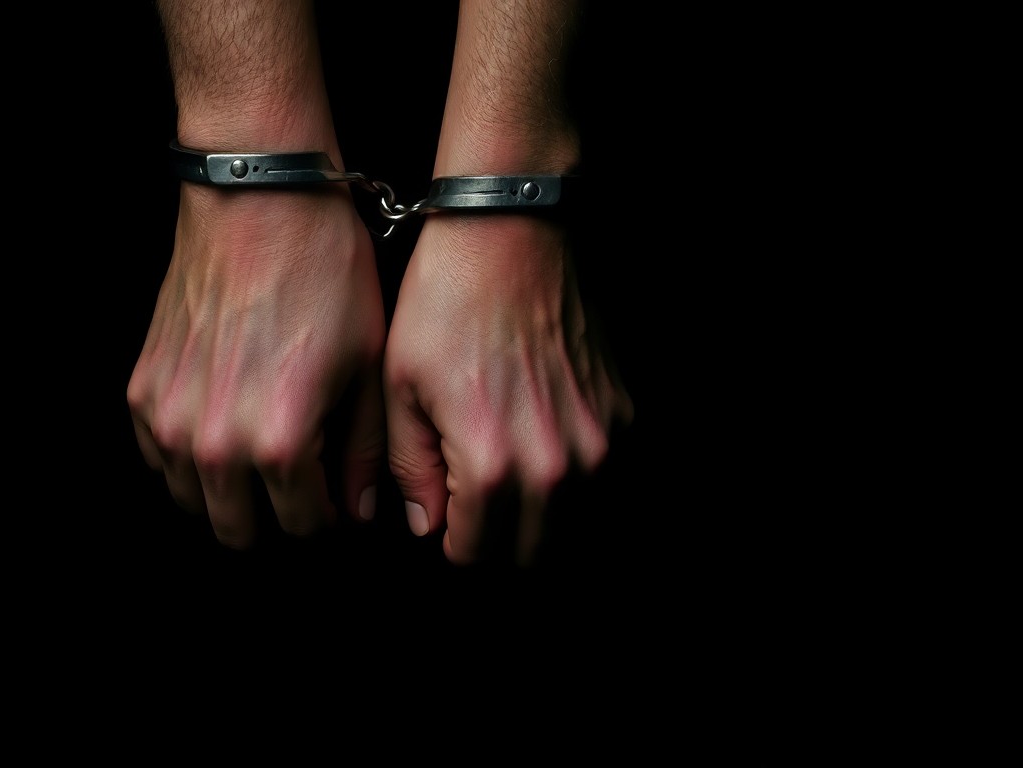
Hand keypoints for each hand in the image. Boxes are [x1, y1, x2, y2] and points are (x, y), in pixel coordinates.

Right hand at [128, 184, 385, 547]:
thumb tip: (359, 508)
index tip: (337, 495)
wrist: (258, 199)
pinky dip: (187, 460)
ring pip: (192, 502)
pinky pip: (157, 459)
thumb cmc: (324, 271)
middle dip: (274, 517)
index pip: (303, 526)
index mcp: (278, 441)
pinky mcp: (142, 390)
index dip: (328, 516)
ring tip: (260, 455)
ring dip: (227, 494)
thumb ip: (363, 452)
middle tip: (299, 484)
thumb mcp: (369, 364)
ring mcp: (168, 418)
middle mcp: (214, 442)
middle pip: (238, 530)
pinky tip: (222, 427)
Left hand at [384, 214, 631, 564]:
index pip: (474, 554)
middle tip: (473, 502)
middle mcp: (556, 466)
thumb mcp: (401, 388)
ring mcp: (599, 443)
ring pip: (574, 524)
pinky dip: (574, 476)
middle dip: (497, 539)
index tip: (444, 516)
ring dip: (539, 515)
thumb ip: (411, 470)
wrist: (511, 236)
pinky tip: (541, 438)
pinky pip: (602, 477)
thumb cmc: (445, 304)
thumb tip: (426, 525)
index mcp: (493, 466)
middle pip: (531, 553)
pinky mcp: (621, 415)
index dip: (452, 540)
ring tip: (507, 471)